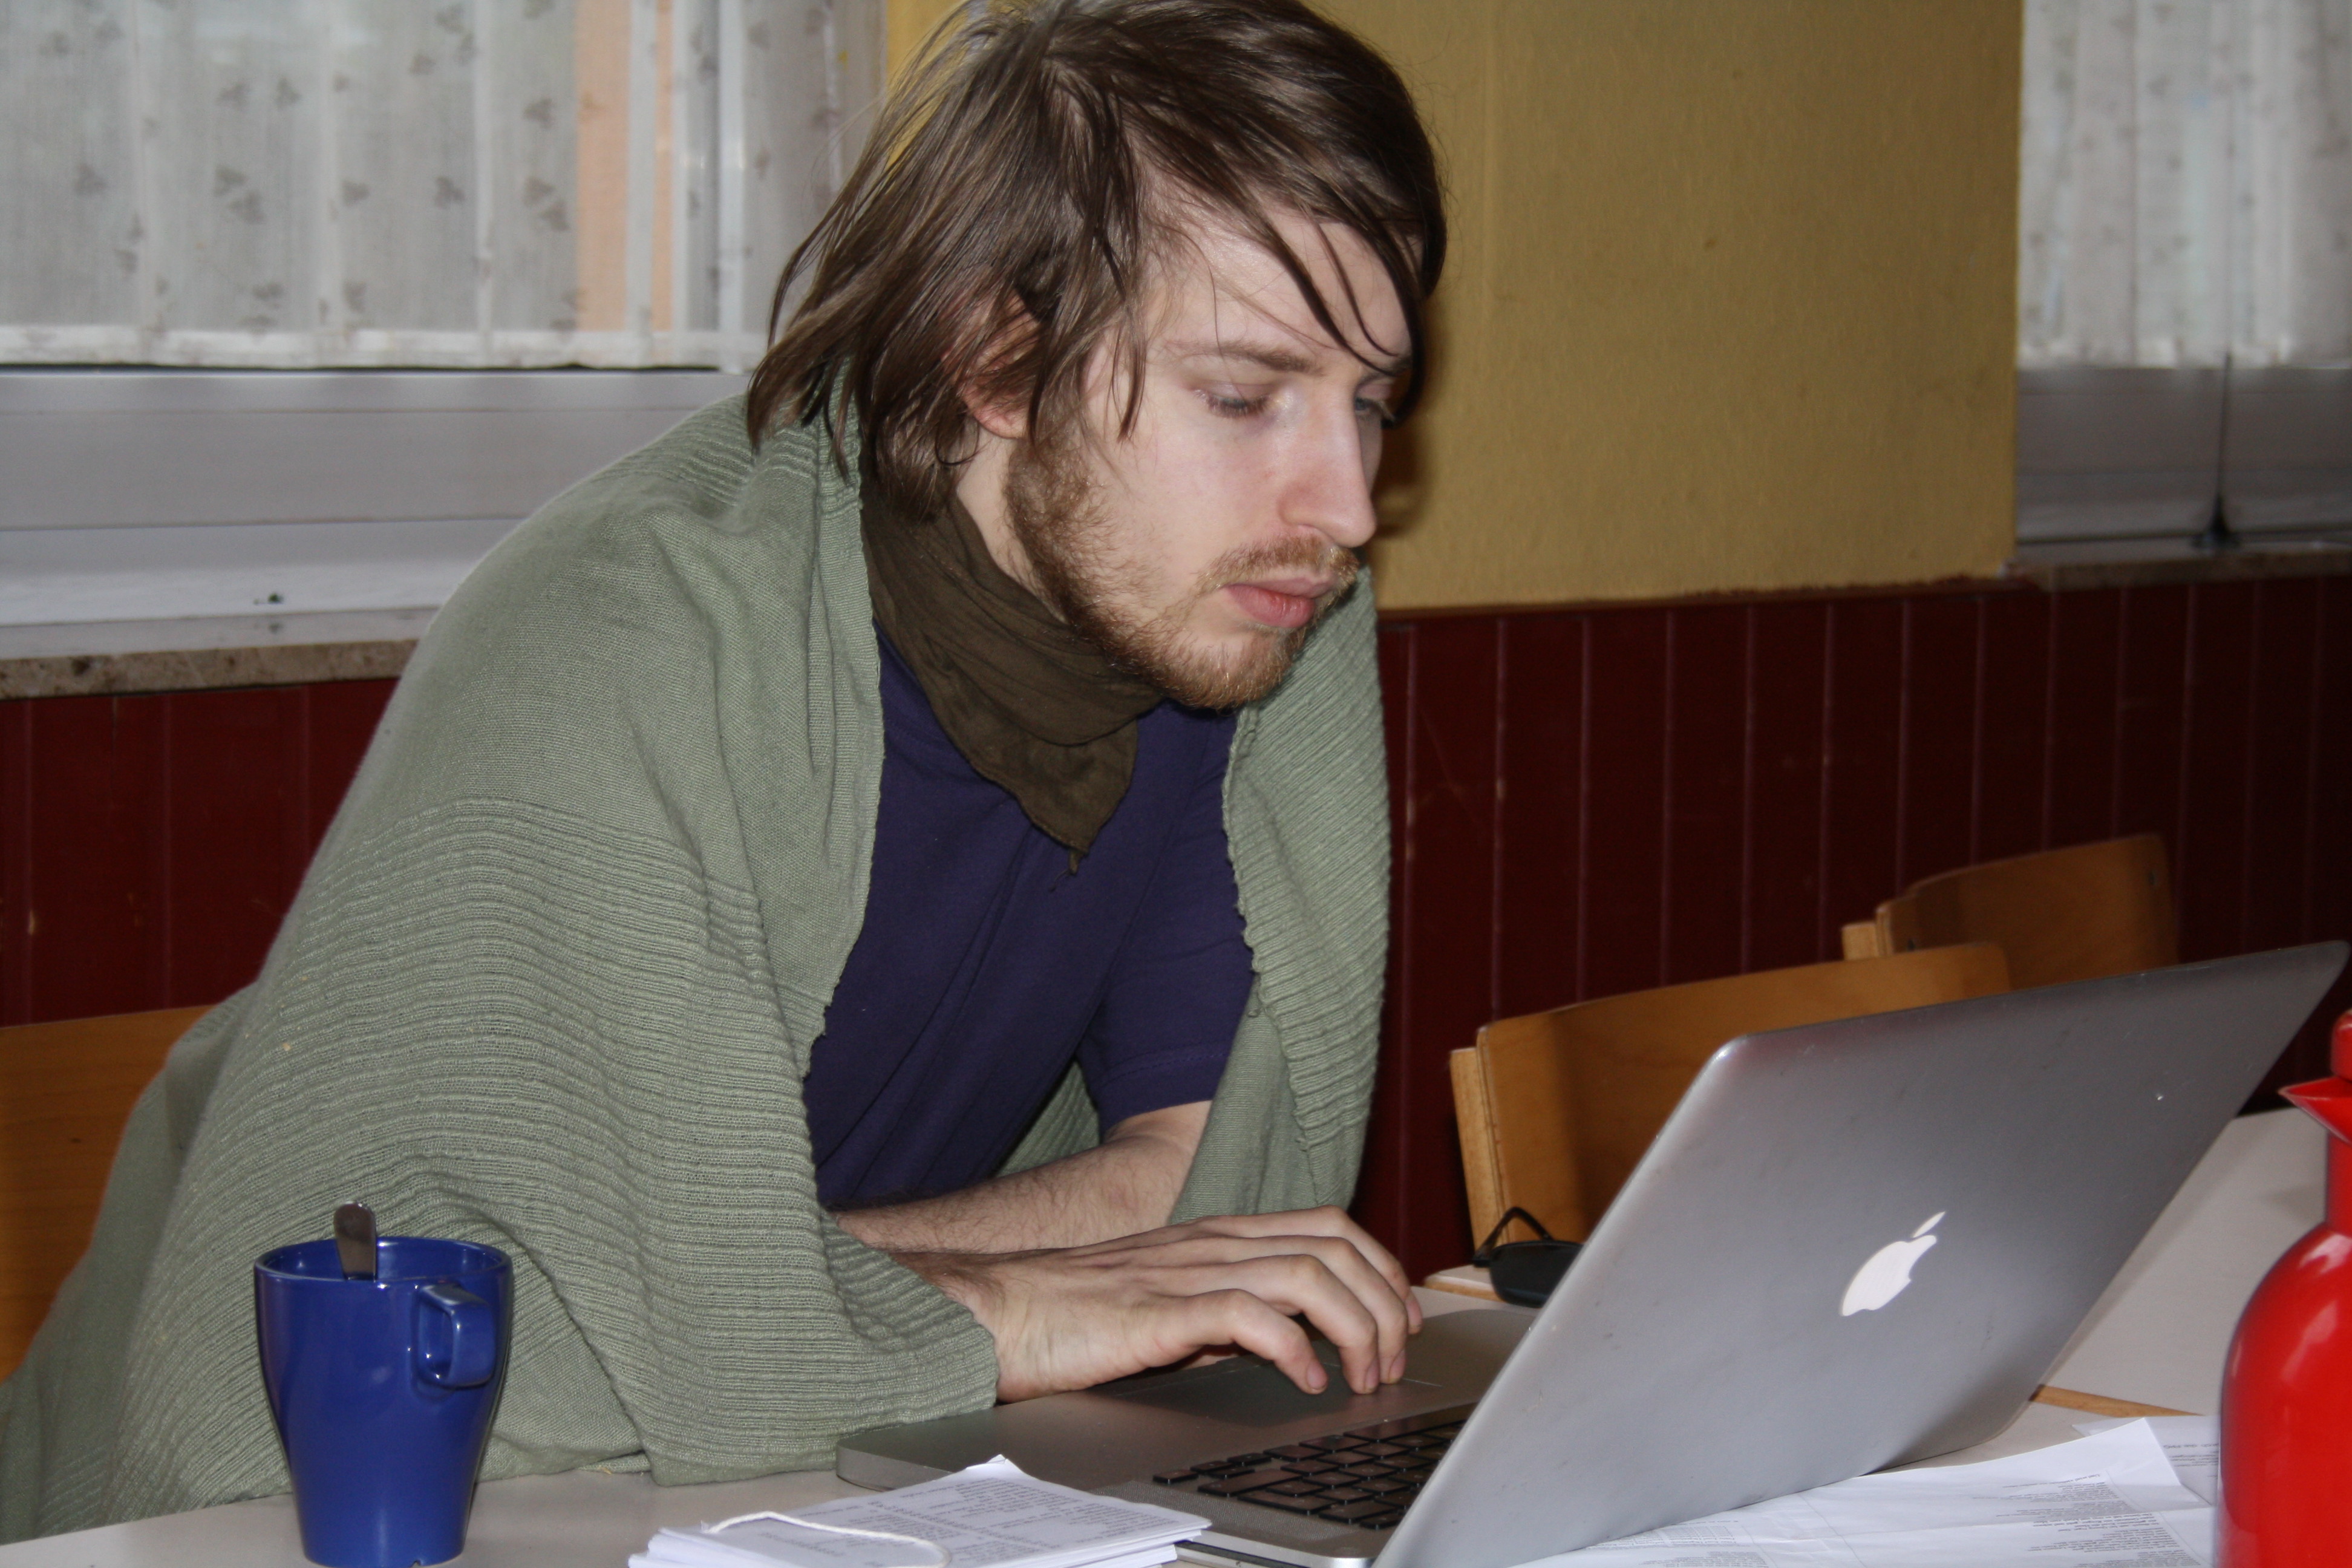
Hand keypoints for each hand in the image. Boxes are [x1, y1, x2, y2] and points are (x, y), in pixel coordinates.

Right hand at [899, 1207, 1423, 1401]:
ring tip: (1361, 1376)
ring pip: (1308, 1275)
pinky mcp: (1161, 1310)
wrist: (999, 1311)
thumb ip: (1227, 1312)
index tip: (1402, 1317)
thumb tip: (1285, 1341)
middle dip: (1383, 1303)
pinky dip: (1294, 1348)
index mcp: (1218, 1235)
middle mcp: (1213, 1243)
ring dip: (1353, 1328)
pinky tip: (1305, 1380)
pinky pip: (1249, 1316)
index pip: (1328, 1226)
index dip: (1381, 1266)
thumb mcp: (1170, 1303)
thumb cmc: (1076, 1313)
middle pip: (1334, 1246)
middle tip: (1392, 1358)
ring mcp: (1188, 1271)